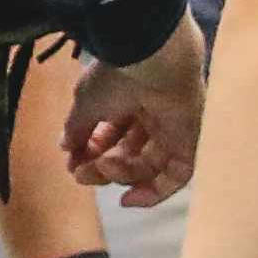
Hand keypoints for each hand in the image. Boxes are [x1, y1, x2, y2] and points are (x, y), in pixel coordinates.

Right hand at [68, 21, 206, 202]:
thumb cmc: (117, 74)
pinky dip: (154, 192)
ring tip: (103, 167)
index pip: (110, 136)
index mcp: (127, 100)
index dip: (90, 153)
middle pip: (128, 154)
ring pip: (148, 166)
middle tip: (82, 174)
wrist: (152, 57)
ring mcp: (173, 129)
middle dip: (102, 168)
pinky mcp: (191, 140)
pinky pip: (177, 175)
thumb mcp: (85, 102)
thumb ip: (77, 128)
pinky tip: (128, 200)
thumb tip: (66, 147)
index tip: (72, 164)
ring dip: (121, 175)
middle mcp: (152, 115)